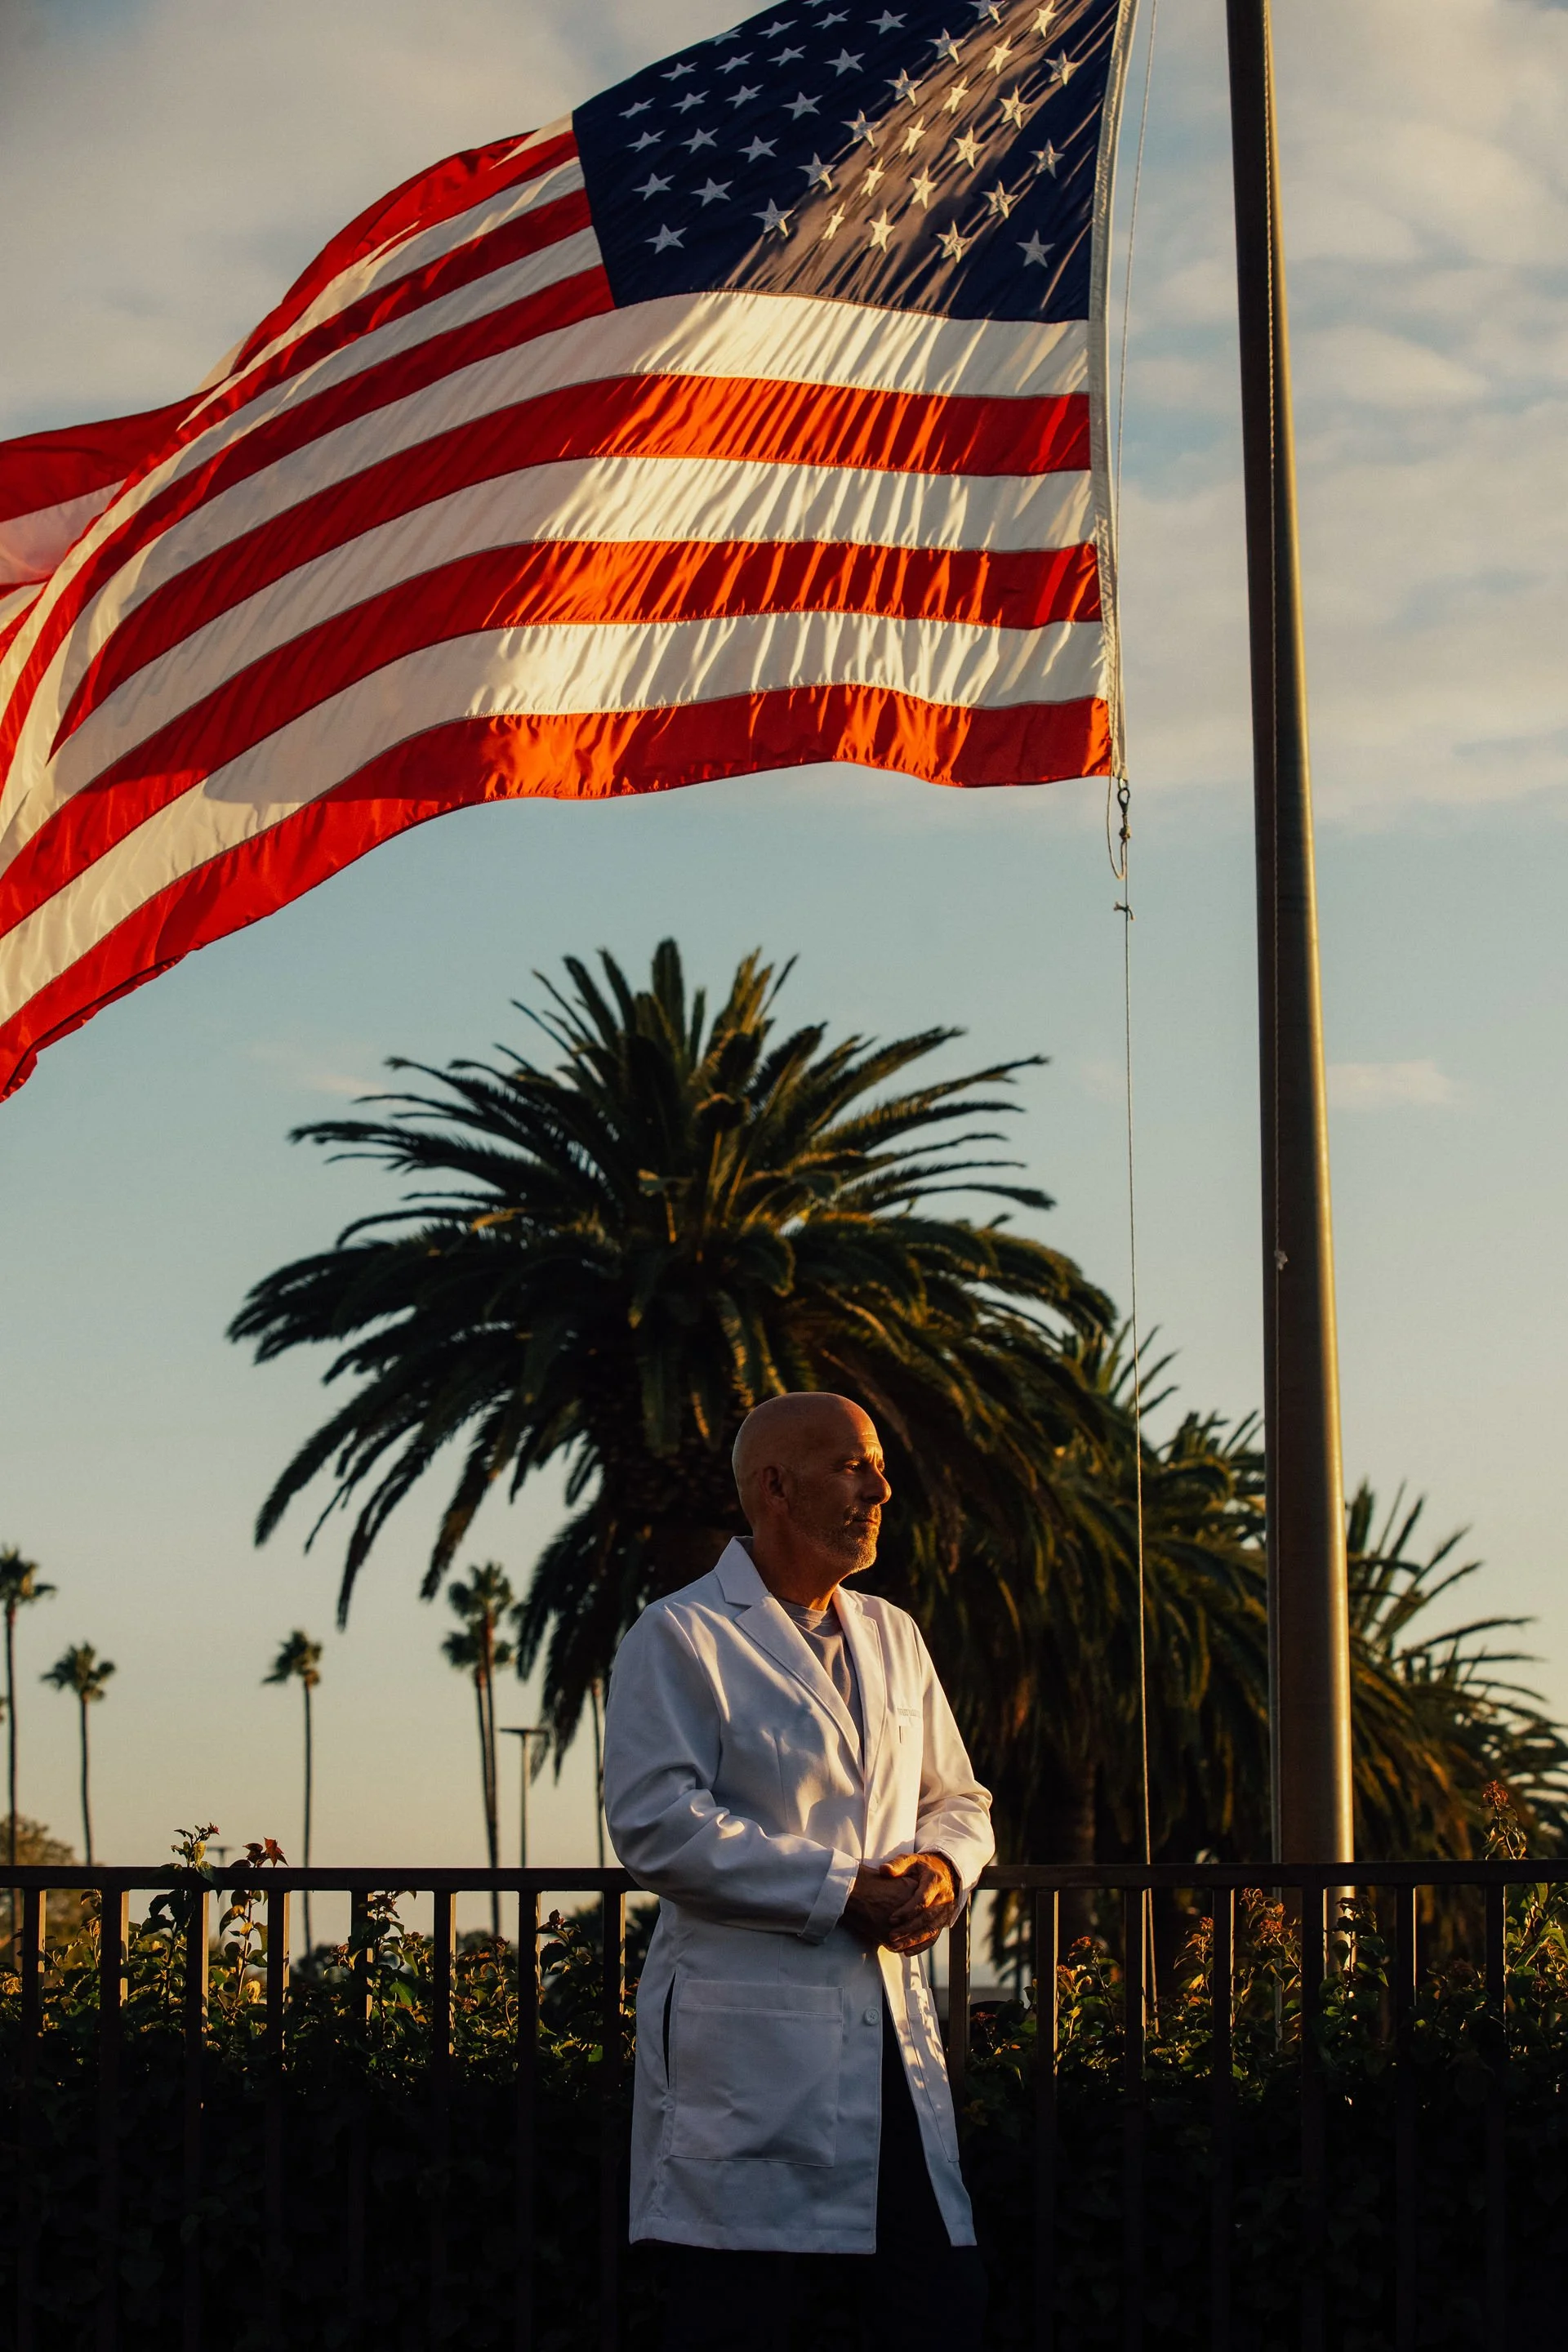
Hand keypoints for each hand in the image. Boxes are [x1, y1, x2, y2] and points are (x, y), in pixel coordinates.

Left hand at [841, 1853, 960, 1952]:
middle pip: (927, 1918)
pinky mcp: (944, 1920)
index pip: (922, 1900)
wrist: (944, 1871)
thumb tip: (884, 1870)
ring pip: (931, 1930)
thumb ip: (897, 1864)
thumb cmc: (921, 1866)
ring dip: (914, 1941)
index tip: (891, 1919)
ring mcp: (946, 1910)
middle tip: (891, 1937)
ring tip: (896, 1946)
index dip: (907, 1911)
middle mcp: (944, 1897)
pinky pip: (934, 1936)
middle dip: (909, 1929)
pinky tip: (907, 1952)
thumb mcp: (911, 1860)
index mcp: (935, 1881)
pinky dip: (921, 1946)